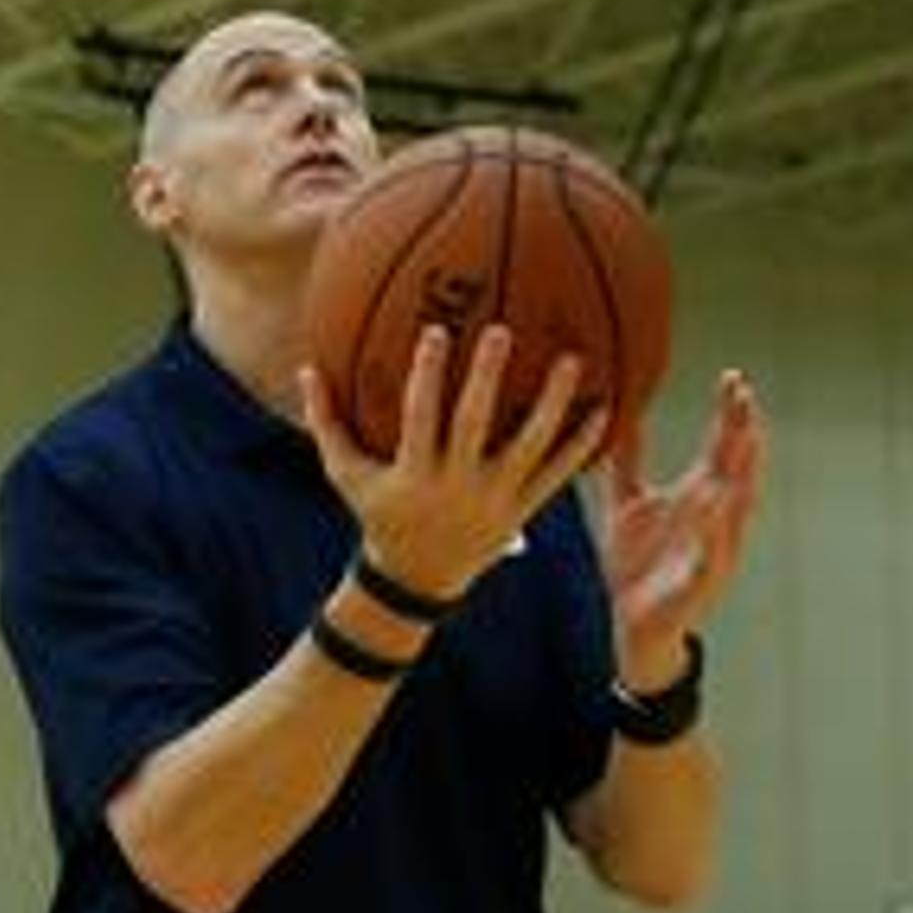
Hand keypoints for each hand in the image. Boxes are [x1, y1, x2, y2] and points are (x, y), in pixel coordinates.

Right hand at [304, 323, 614, 607]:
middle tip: (501, 331)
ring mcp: (494, 499)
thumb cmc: (379, 515)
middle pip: (473, 425)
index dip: (426, 376)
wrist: (415, 581)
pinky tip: (608, 409)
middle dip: (486, 379)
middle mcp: (456, 485)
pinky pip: (557, 474)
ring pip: (529, 447)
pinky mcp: (521, 510)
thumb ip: (327, 424)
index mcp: (414, 474)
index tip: (434, 332)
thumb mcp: (346, 476)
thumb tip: (305, 369)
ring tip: (574, 360)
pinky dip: (582, 444)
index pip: (418, 417)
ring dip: (554, 405)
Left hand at [599, 367, 764, 687]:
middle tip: (746, 395)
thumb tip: (625, 416)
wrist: (633, 625)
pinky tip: (716, 507)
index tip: (732, 377)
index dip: (730, 413)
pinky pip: (710, 555)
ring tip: (747, 438)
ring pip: (736, 507)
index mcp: (699, 495)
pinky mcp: (698, 582)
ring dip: (743, 474)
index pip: (722, 446)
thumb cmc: (637, 564)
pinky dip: (715, 533)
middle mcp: (714, 516)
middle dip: (744, 433)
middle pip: (737, 467)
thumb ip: (629, 462)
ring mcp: (712, 548)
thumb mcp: (627, 504)